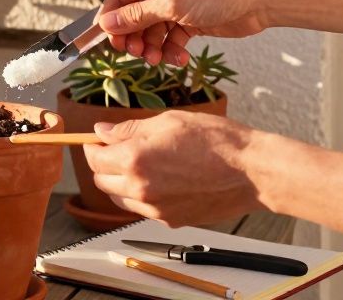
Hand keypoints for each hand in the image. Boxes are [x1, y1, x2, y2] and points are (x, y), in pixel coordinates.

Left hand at [83, 112, 262, 226]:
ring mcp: (155, 209)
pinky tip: (161, 178)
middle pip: (102, 181)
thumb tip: (102, 131)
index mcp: (135, 160)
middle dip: (103, 165)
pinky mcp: (171, 220)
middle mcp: (140, 189)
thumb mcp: (168, 121)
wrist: (251, 172)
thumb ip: (129, 129)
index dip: (91, 147)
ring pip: (121, 198)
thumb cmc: (216, 141)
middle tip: (116, 149)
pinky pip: (144, 208)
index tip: (96, 140)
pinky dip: (143, 194)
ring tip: (141, 163)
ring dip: (121, 181)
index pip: (94, 158)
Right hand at [97, 0, 271, 64]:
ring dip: (151, 48)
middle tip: (134, 54)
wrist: (258, 1)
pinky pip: (170, 38)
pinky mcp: (188, 21)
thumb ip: (136, 16)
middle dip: (133, 37)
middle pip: (133, 17)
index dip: (110, 19)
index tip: (105, 40)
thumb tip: (106, 22)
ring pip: (151, 31)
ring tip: (157, 60)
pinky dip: (171, 50)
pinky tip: (178, 59)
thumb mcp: (171, 5)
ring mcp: (174, 5)